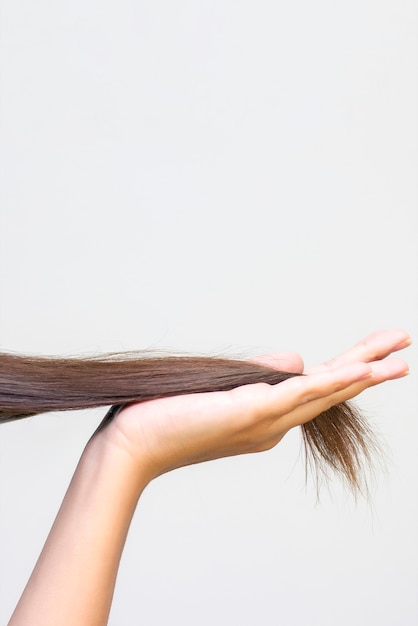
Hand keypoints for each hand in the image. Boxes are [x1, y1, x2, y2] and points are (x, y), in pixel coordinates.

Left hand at [104, 330, 409, 480]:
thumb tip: (299, 357)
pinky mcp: (250, 412)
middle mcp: (273, 423)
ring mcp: (265, 420)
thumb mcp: (223, 388)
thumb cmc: (168, 416)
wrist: (131, 445)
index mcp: (267, 417)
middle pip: (329, 390)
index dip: (346, 371)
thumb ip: (261, 374)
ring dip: (363, 374)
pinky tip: (359, 370)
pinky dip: (332, 382)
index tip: (369, 354)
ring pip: (324, 392)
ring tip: (399, 360)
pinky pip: (299, 394)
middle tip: (404, 347)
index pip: (315, 389)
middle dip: (369, 367)